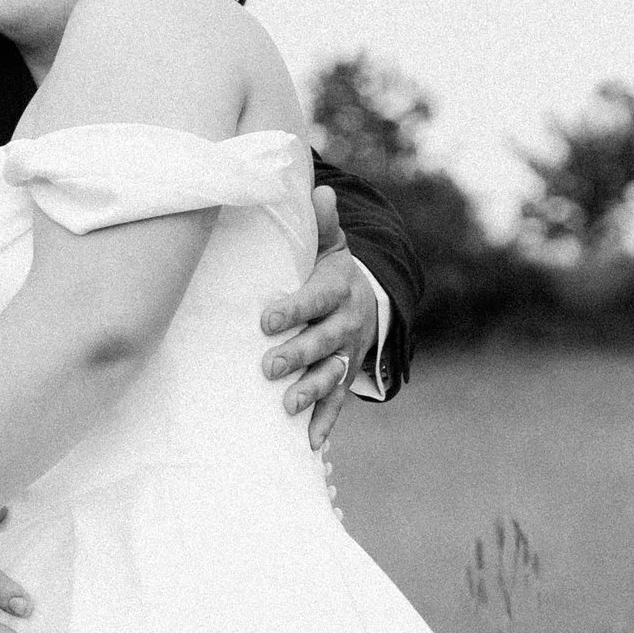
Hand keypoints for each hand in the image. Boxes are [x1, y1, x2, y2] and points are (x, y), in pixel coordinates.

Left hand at [259, 183, 380, 448]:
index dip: (294, 308)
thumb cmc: (331, 270)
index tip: (265, 319)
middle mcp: (347, 322)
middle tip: (268, 366)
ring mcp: (348, 352)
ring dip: (312, 390)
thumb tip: (320, 189)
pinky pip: (338, 402)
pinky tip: (310, 442)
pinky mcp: (345, 376)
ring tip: (287, 404)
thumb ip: (322, 224)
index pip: (317, 298)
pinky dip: (325, 421)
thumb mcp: (329, 245)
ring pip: (333, 374)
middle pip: (325, 340)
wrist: (368, 300)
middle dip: (299, 354)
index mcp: (339, 287)